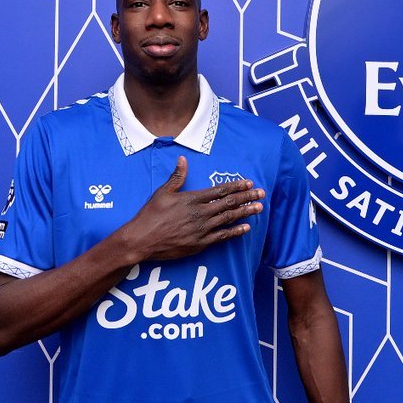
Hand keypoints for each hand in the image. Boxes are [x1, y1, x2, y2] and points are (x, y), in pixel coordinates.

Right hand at [124, 156, 263, 261]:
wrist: (141, 240)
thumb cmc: (150, 215)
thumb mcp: (163, 192)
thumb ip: (177, 176)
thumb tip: (183, 159)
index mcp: (193, 199)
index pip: (220, 191)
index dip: (236, 186)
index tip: (249, 183)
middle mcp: (200, 213)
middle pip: (229, 203)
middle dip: (247, 197)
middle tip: (261, 193)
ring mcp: (201, 229)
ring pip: (229, 219)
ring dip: (246, 212)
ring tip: (259, 207)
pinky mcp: (200, 244)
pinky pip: (222, 237)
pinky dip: (235, 232)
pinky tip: (246, 228)